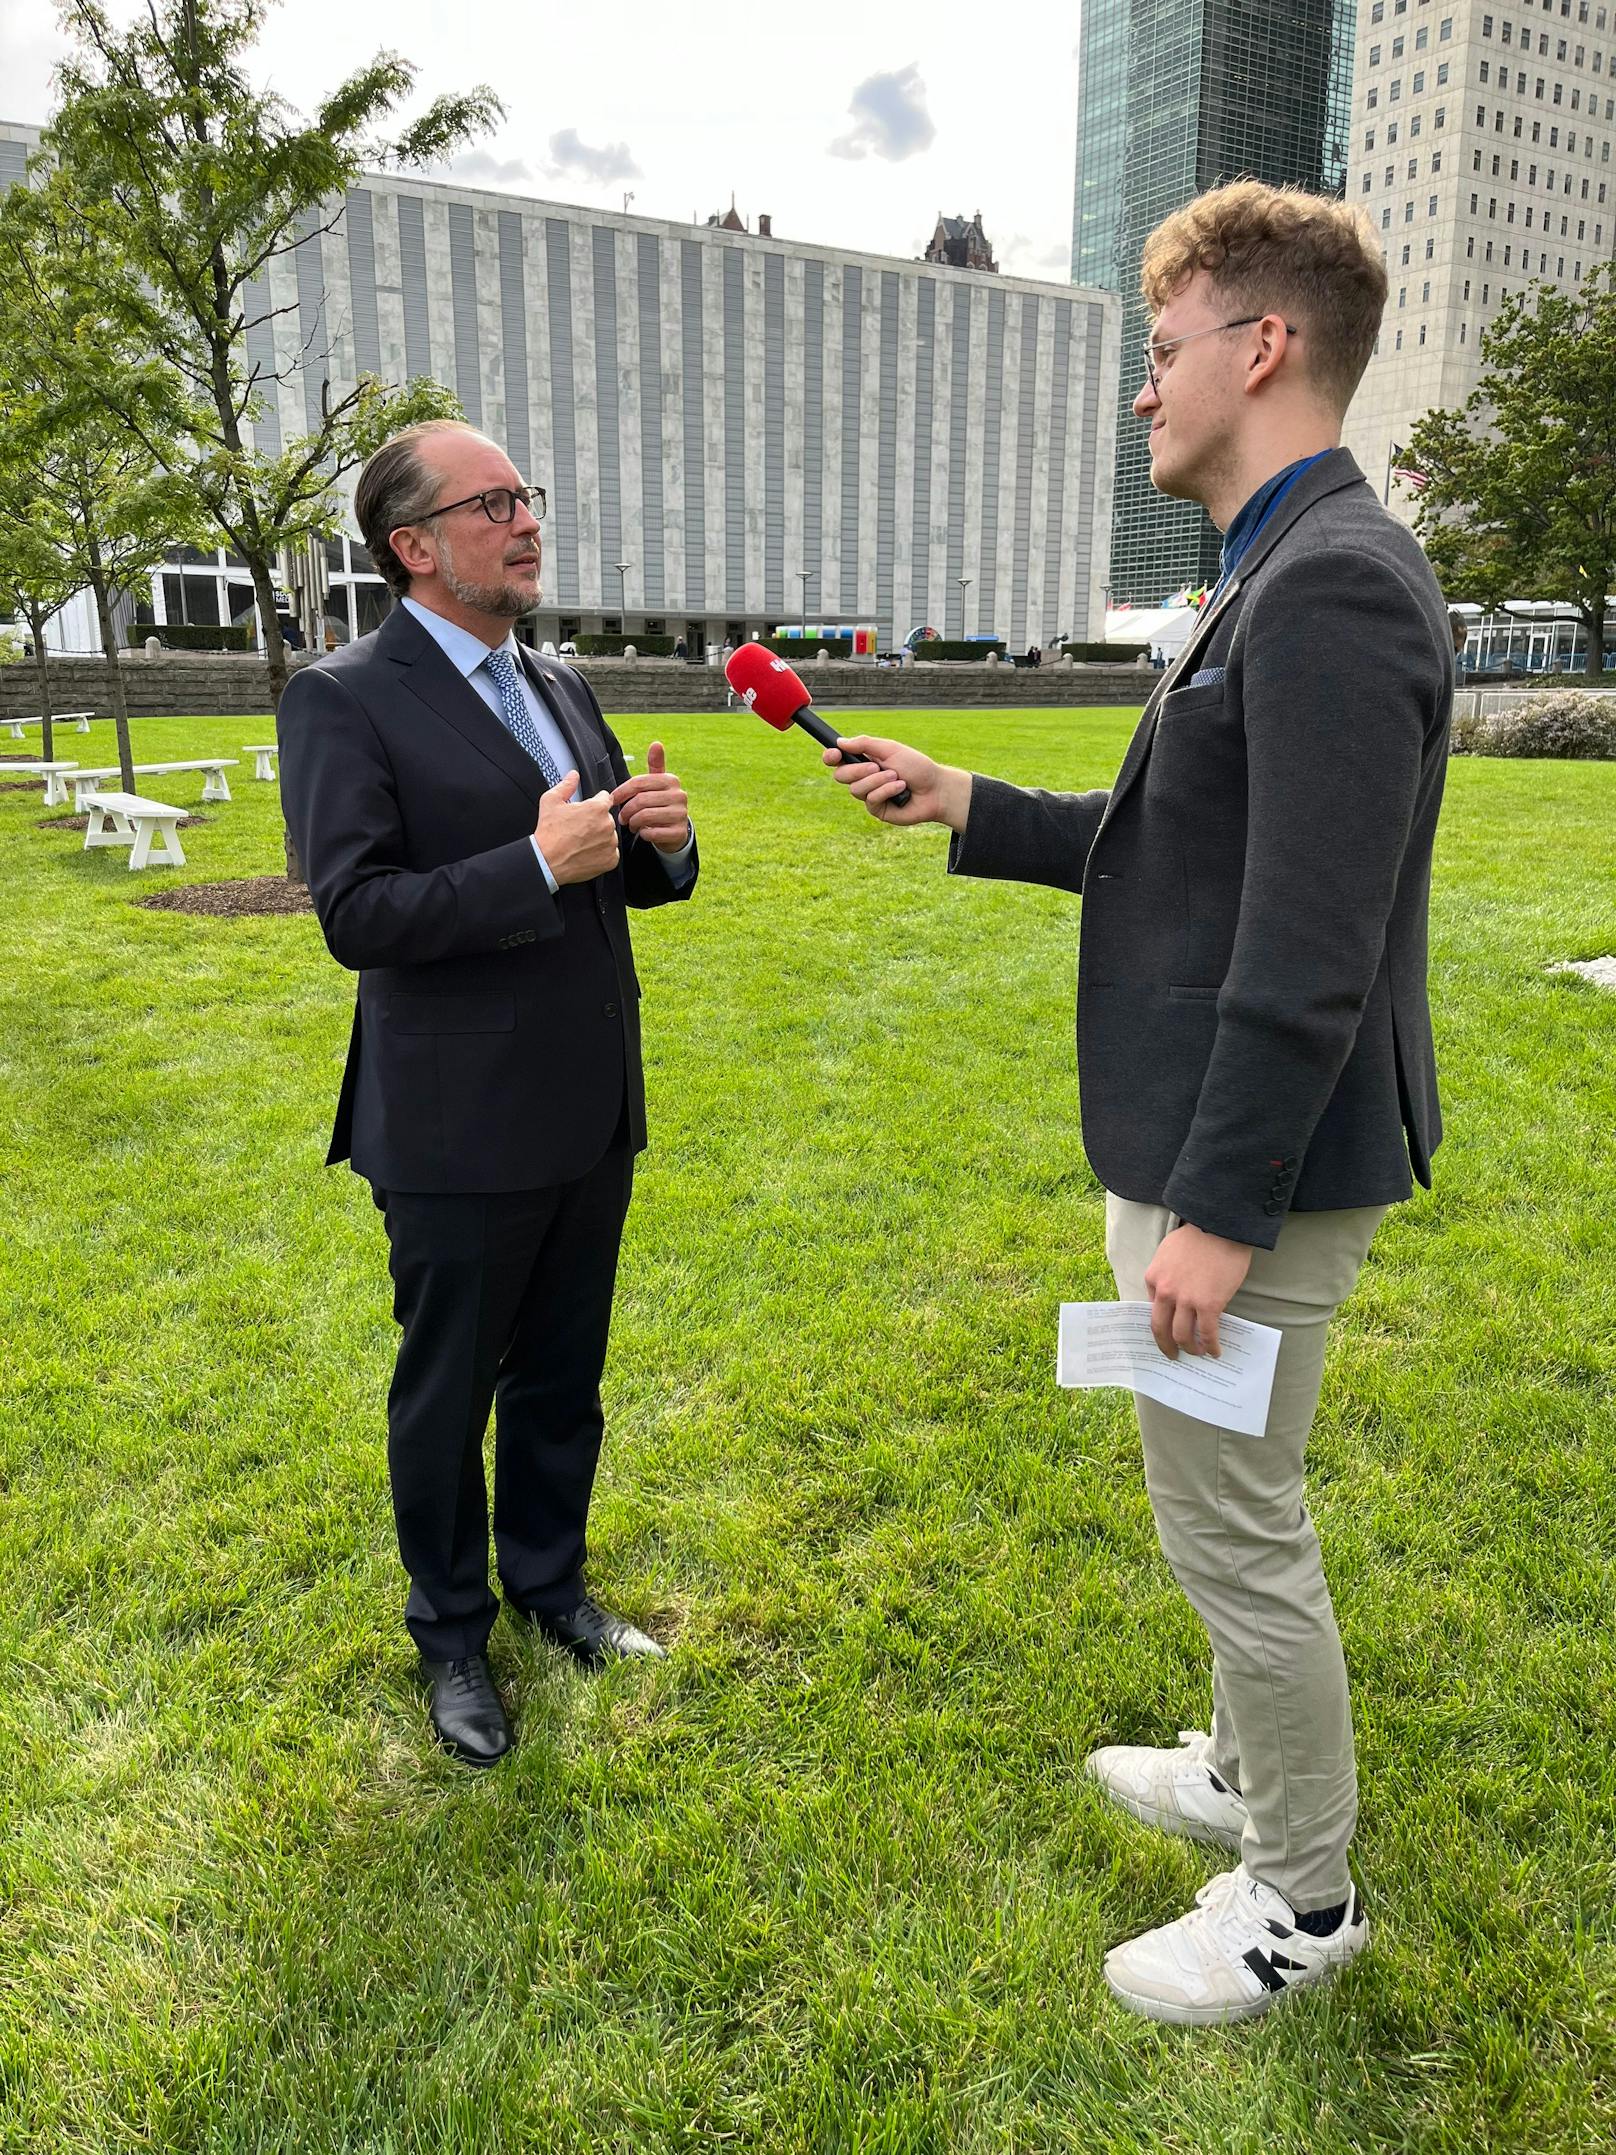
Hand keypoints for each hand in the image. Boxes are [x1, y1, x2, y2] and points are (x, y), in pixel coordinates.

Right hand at [535, 770, 619, 884]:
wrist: (547, 861)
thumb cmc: (549, 832)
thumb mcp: (551, 801)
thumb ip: (566, 785)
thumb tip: (573, 775)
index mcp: (597, 808)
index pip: (606, 798)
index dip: (595, 802)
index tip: (587, 810)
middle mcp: (607, 825)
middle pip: (607, 818)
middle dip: (596, 821)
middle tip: (579, 828)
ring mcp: (610, 843)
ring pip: (609, 836)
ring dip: (600, 837)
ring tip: (582, 841)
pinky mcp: (610, 860)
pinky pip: (610, 853)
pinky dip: (602, 853)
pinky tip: (587, 852)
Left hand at [609, 740, 690, 852]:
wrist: (675, 829)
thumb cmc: (660, 803)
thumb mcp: (657, 784)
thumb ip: (655, 764)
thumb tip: (657, 743)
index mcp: (671, 780)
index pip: (639, 782)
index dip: (621, 792)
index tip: (612, 800)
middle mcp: (679, 795)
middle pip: (640, 800)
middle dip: (626, 811)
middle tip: (622, 818)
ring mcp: (681, 814)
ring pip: (645, 816)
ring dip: (633, 823)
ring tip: (631, 824)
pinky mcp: (679, 832)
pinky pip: (652, 833)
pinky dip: (643, 834)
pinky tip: (643, 832)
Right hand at [819, 734, 972, 830]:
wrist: (935, 789)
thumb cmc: (916, 767)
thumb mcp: (890, 749)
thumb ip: (865, 744)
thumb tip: (840, 742)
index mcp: (865, 760)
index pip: (839, 760)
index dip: (831, 757)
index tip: (833, 754)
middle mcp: (864, 778)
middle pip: (841, 775)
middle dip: (858, 770)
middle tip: (877, 767)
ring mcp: (869, 795)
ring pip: (855, 789)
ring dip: (877, 781)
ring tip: (897, 778)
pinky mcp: (877, 809)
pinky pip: (870, 800)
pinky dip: (886, 791)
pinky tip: (901, 789)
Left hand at [1142, 1223, 1253, 1359]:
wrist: (1220, 1226)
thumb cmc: (1197, 1236)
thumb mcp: (1167, 1252)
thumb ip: (1164, 1275)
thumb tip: (1170, 1297)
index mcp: (1153, 1278)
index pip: (1152, 1309)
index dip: (1161, 1324)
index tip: (1166, 1332)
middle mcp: (1165, 1292)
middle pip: (1160, 1328)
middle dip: (1165, 1346)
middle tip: (1172, 1355)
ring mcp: (1186, 1300)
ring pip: (1182, 1335)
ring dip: (1189, 1349)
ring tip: (1197, 1352)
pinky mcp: (1209, 1304)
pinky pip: (1207, 1333)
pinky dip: (1210, 1346)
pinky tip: (1215, 1351)